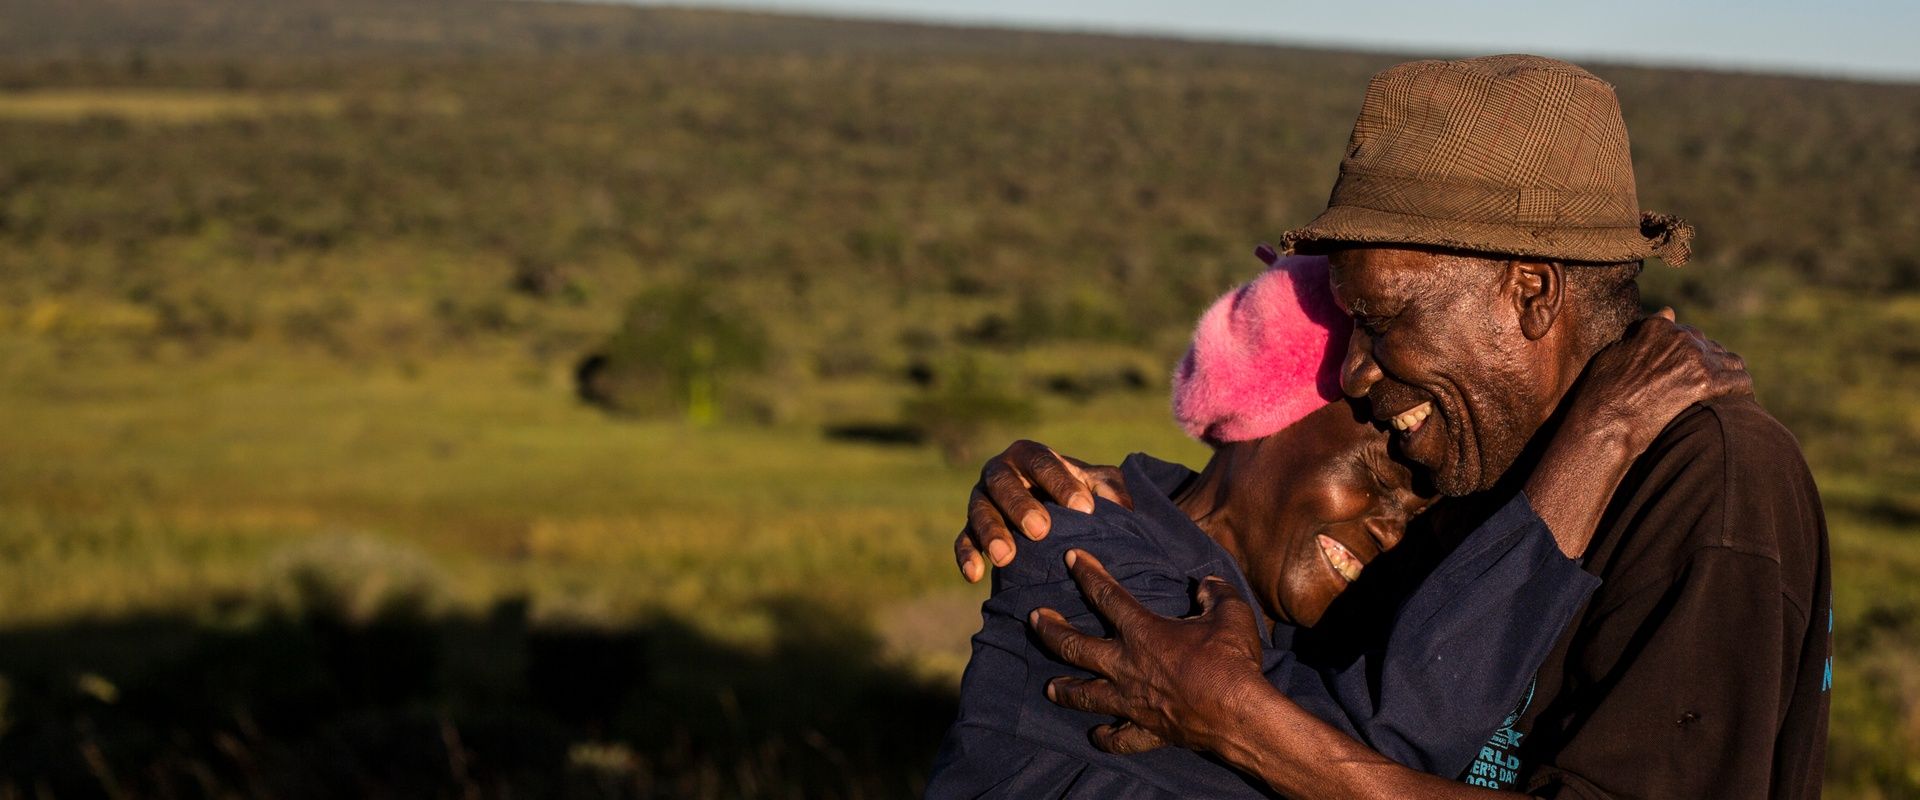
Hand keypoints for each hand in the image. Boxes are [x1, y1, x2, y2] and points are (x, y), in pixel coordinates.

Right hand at [955, 441, 1130, 581]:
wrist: (1049, 509)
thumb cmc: (1075, 493)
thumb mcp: (1095, 484)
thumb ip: (1109, 488)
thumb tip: (1120, 507)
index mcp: (1029, 455)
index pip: (1042, 463)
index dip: (1061, 484)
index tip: (1084, 509)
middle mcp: (1000, 472)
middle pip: (1004, 484)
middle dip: (1020, 506)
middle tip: (1040, 531)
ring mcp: (981, 499)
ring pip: (979, 511)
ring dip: (991, 533)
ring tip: (1006, 558)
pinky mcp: (970, 527)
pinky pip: (962, 539)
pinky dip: (966, 556)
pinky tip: (975, 575)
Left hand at [1028, 549, 1267, 754]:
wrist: (1239, 715)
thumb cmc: (1231, 661)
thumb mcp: (1230, 613)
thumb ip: (1216, 593)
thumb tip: (1208, 584)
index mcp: (1143, 632)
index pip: (1106, 595)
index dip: (1087, 573)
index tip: (1071, 557)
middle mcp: (1127, 666)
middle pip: (1075, 647)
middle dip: (1051, 631)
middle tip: (1035, 619)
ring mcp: (1132, 701)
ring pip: (1085, 696)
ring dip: (1065, 689)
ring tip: (1049, 687)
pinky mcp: (1147, 730)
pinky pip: (1119, 738)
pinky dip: (1106, 737)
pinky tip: (1097, 735)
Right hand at [1528, 309, 1751, 556]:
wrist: (1605, 423)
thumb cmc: (1602, 394)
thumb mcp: (1615, 354)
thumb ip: (1644, 332)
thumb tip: (1668, 312)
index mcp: (1657, 328)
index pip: (1686, 333)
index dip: (1688, 354)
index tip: (1685, 372)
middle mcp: (1679, 336)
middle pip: (1711, 347)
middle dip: (1710, 365)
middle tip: (1706, 390)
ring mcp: (1694, 358)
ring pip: (1731, 362)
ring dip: (1728, 377)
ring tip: (1725, 396)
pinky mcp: (1706, 382)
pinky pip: (1740, 382)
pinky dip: (1740, 392)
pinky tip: (1736, 405)